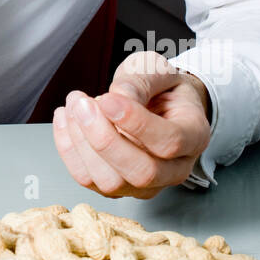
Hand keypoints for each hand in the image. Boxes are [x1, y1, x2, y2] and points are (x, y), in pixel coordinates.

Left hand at [51, 51, 211, 198]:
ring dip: (82, 143)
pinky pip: (87, 179)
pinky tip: (65, 118)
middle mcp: (175, 170)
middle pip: (142, 172)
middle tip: (82, 103)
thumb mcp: (157, 71)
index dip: (135, 123)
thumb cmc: (160, 87)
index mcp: (194, 136)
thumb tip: (116, 98)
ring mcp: (146, 185)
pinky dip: (68, 149)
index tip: (106, 97)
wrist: (158, 103)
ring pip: (111, 182)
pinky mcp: (117, 187)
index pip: (169, 141)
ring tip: (74, 105)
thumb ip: (140, 82)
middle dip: (104, 139)